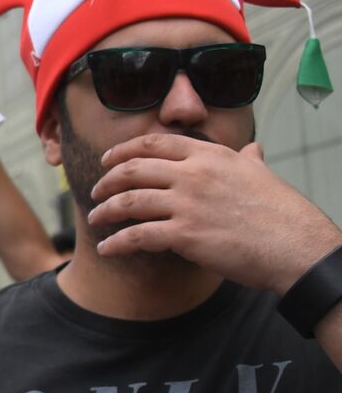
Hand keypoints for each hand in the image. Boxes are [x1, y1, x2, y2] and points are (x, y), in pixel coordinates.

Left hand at [90, 135, 341, 292]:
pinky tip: (107, 248)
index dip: (123, 151)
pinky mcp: (186, 235)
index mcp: (210, 156)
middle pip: (132, 170)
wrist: (298, 247)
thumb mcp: (263, 175)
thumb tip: (253, 148)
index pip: (153, 143)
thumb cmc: (283, 214)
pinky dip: (117, 243)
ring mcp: (188, 204)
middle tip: (95, 192)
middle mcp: (194, 174)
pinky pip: (137, 236)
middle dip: (106, 181)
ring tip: (95, 219)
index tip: (108, 161)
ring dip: (105, 211)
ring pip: (129, 201)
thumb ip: (249, 160)